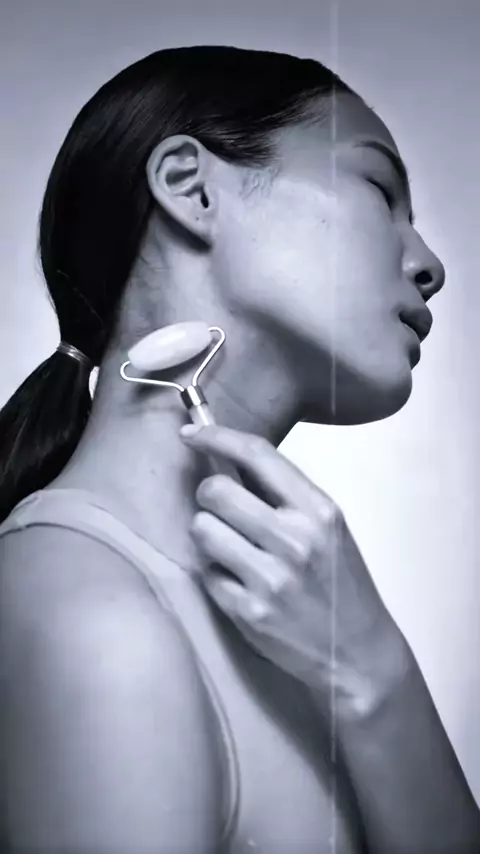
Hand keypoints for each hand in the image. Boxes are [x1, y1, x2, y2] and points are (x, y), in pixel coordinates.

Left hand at [180, 424, 409, 716]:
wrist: (358, 652)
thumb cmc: (339, 584)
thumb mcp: (328, 528)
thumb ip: (284, 495)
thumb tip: (227, 458)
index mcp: (318, 510)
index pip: (257, 454)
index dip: (216, 436)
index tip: (191, 433)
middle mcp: (295, 540)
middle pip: (215, 490)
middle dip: (209, 496)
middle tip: (222, 511)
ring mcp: (271, 578)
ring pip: (201, 529)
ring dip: (208, 536)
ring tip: (234, 550)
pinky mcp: (249, 612)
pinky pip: (206, 572)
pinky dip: (216, 574)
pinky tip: (241, 584)